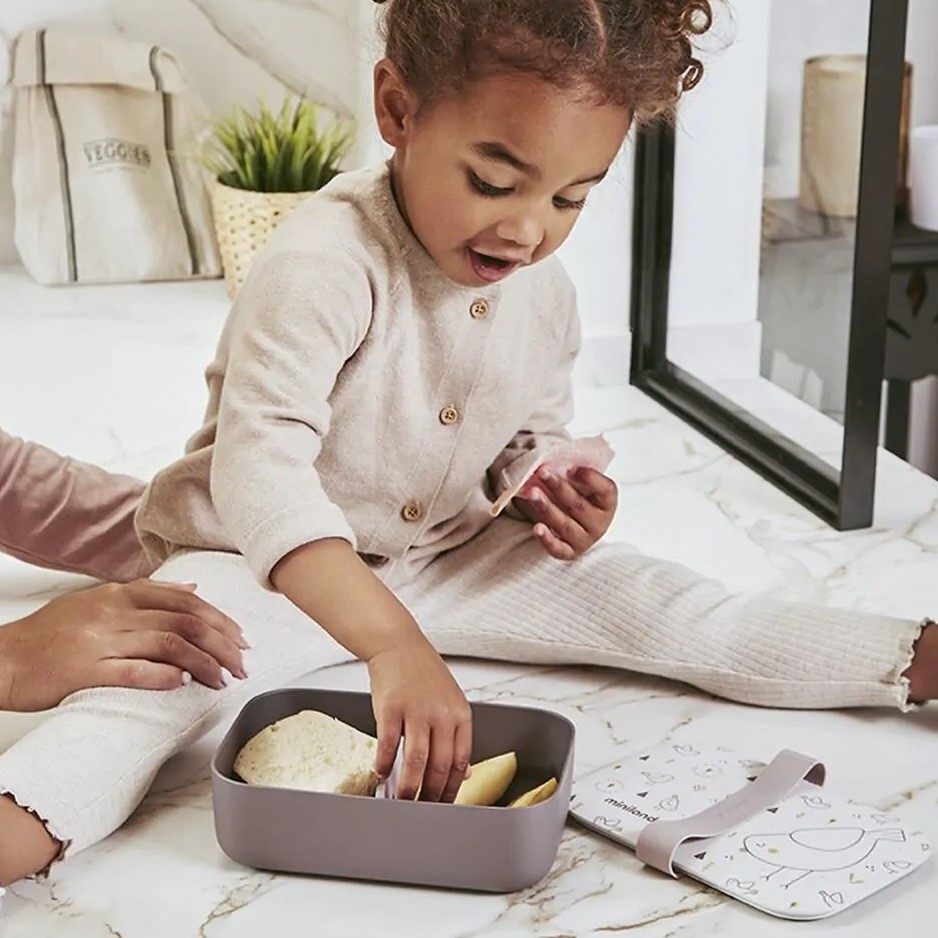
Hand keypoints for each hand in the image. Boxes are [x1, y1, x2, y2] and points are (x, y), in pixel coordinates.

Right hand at [0, 580, 247, 711]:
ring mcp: (100, 640)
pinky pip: (134, 670)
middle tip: (242, 663)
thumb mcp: (99, 601)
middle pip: (186, 622)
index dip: (219, 619)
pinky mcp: (85, 670)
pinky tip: (184, 684)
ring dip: (204, 663)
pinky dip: (165, 676)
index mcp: (121, 594)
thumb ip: (147, 594)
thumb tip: (193, 589)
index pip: (185, 601)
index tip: (240, 637)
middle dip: (222, 643)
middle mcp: (115, 612)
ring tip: (222, 679)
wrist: (2, 658)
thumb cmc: (51, 634)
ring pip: (170, 644)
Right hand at [367, 634, 471, 802]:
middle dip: (431, 794)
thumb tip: (464, 772)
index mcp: (460, 713)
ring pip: (416, 761)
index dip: (452, 788)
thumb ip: (456, 735)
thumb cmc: (422, 672)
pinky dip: (385, 764)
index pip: (461, 761)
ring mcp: (416, 710)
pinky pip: (389, 745)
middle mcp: (441, 713)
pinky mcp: (391, 708)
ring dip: (408, 787)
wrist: (397, 643)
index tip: (444, 803)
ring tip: (401, 799)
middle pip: (440, 766)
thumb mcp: (450, 700)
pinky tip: (381, 773)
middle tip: (422, 807)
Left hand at [515, 465, 617, 559]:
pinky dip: (547, 539)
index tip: (572, 468)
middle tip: (543, 473)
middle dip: (559, 488)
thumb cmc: (579, 498)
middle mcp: (600, 523)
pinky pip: (558, 549)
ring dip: (547, 508)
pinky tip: (537, 528)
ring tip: (532, 493)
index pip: (606, 490)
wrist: (576, 525)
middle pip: (578, 505)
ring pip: (565, 524)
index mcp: (608, 503)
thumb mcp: (583, 484)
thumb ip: (576, 473)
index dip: (591, 479)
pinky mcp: (570, 552)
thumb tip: (556, 460)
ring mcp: (585, 540)